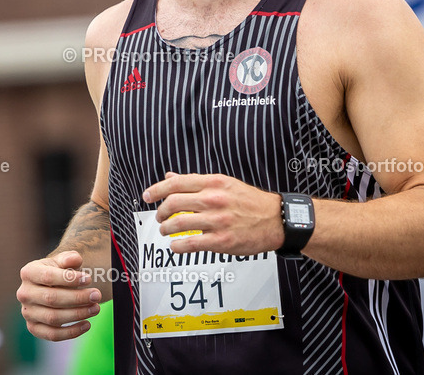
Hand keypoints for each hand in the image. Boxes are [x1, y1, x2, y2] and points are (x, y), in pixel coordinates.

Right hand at [16, 250, 101, 340]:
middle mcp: (24, 293)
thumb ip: (69, 258)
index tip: (89, 279)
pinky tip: (87, 324)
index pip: (48, 277)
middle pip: (51, 298)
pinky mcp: (34, 328)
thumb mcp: (62, 261)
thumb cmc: (58, 271)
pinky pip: (52, 334)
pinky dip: (71, 332)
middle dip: (77, 298)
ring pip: (53, 318)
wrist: (50, 286)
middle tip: (97, 295)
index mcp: (28, 272)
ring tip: (96, 308)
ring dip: (77, 314)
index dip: (69, 279)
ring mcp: (28, 312)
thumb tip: (75, 259)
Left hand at [143, 172, 283, 255]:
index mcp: (214, 182)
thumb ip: (196, 182)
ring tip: (165, 230)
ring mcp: (218, 221)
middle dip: (160, 212)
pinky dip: (177, 246)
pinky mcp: (222, 241)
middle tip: (159, 217)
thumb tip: (170, 177)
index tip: (147, 196)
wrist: (276, 220)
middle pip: (173, 203)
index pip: (176, 183)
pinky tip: (175, 245)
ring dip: (166, 228)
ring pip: (178, 224)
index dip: (156, 190)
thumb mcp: (224, 184)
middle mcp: (214, 199)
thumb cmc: (250, 201)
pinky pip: (190, 244)